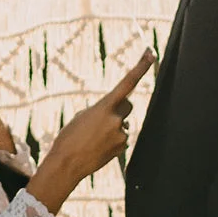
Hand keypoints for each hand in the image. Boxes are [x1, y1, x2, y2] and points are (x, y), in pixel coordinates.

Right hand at [28, 52, 151, 213]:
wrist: (67, 163)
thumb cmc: (69, 137)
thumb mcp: (83, 116)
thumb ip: (102, 110)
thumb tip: (118, 117)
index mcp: (104, 107)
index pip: (127, 83)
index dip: (141, 67)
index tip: (151, 53)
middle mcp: (116, 120)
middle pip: (127, 105)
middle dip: (119, 108)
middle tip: (103, 118)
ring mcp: (121, 134)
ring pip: (122, 124)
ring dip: (112, 127)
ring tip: (94, 138)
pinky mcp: (122, 147)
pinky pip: (121, 137)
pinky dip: (112, 140)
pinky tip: (98, 146)